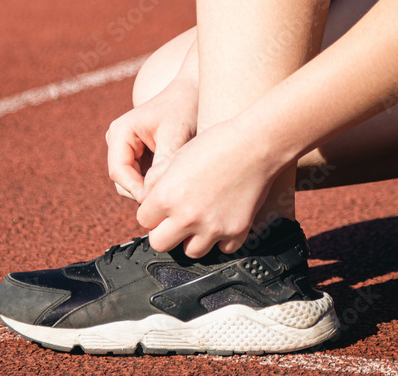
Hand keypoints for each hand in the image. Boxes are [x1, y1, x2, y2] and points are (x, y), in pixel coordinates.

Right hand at [105, 77, 197, 200]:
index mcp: (120, 132)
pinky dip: (157, 182)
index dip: (136, 190)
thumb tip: (148, 196)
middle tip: (172, 196)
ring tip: (177, 185)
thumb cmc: (185, 109)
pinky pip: (142, 179)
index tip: (161, 201)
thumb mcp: (175, 136)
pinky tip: (176, 179)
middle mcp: (117, 141)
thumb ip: (161, 165)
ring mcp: (125, 149)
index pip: (119, 172)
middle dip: (145, 191)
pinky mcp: (137, 155)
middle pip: (123, 181)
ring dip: (152, 188)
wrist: (193, 93)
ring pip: (133, 183)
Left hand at [136, 117, 284, 257]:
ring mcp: (212, 228)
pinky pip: (223, 249)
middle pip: (160, 244)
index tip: (162, 206)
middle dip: (165, 232)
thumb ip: (156, 181)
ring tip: (202, 219)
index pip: (143, 220)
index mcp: (166, 197)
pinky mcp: (236, 232)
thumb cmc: (216, 144)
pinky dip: (222, 239)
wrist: (254, 145)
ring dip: (193, 239)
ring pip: (191, 252)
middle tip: (176, 219)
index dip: (152, 212)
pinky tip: (223, 220)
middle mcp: (187, 217)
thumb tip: (146, 200)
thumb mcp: (176, 157)